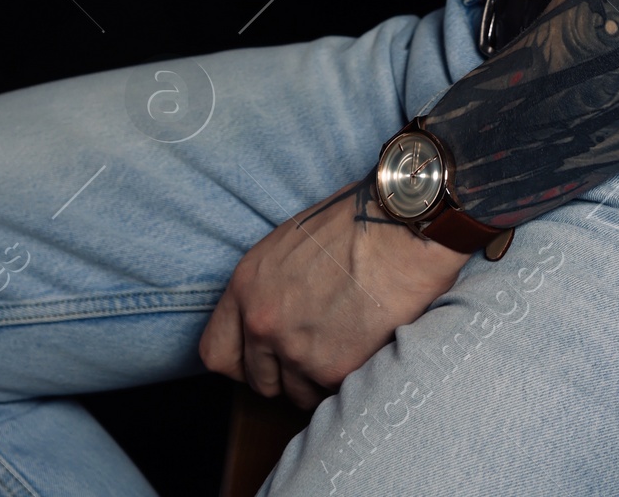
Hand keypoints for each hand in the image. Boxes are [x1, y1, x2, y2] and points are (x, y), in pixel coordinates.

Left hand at [199, 182, 465, 408]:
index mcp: (246, 285)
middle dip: (284, 373)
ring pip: (297, 394)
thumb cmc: (356, 222)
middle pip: (257, 381)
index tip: (262, 357)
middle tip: (317, 346)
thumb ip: (269, 287)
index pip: (215, 352)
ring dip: (319, 378)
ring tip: (347, 339)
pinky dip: (347, 379)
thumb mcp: (290, 244)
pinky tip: (365, 345)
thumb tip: (269, 317)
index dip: (241, 359)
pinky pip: (331, 396)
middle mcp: (262, 321)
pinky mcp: (333, 371)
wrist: (403, 227)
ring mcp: (295, 350)